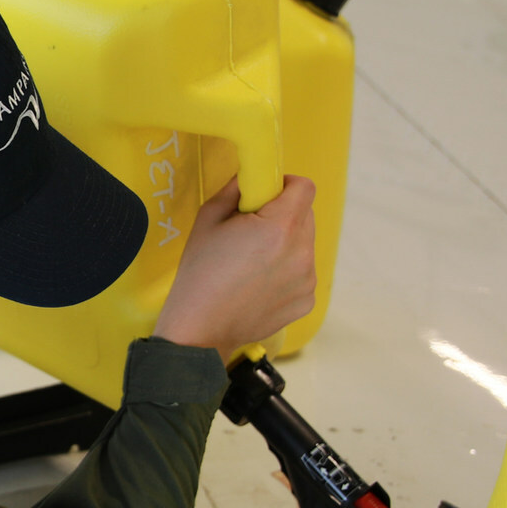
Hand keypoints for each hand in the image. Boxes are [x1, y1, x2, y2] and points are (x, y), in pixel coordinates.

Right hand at [153, 175, 317, 360]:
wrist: (200, 329)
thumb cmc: (199, 274)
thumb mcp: (207, 220)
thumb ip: (234, 190)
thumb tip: (250, 178)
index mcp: (279, 227)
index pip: (305, 187)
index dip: (285, 185)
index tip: (267, 194)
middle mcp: (301, 252)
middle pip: (306, 215)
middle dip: (283, 214)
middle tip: (252, 230)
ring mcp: (307, 279)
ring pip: (304, 244)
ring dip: (286, 243)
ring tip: (253, 262)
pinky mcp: (307, 300)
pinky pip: (302, 272)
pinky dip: (286, 270)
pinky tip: (258, 283)